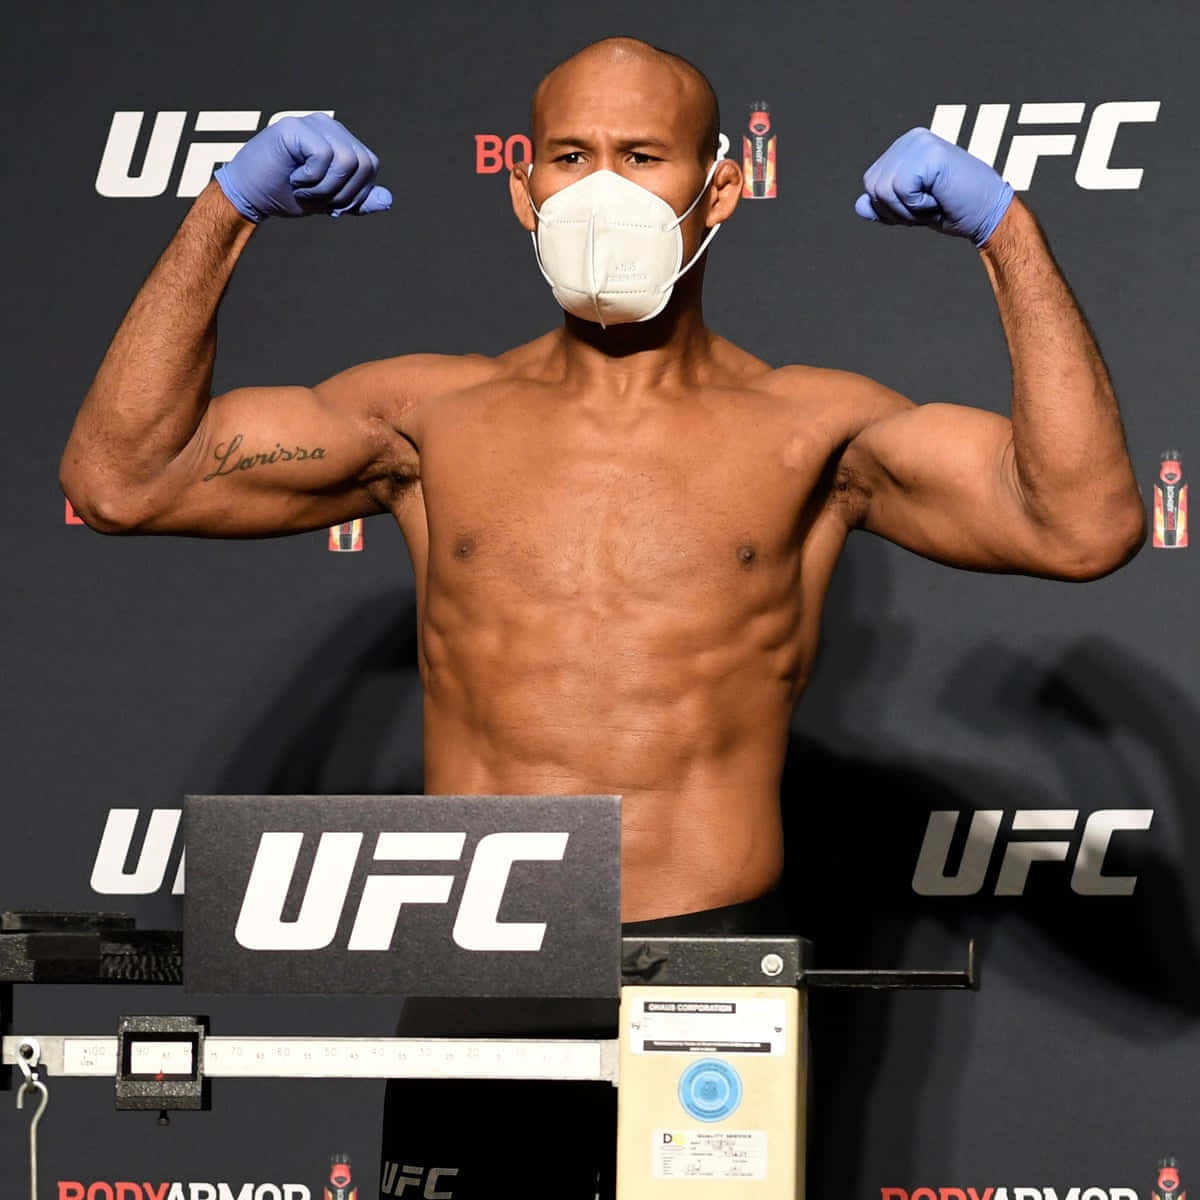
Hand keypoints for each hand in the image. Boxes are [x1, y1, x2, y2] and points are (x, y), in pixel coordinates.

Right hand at [214, 113, 391, 221]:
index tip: (332, 205)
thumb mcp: (331, 202)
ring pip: (348, 160)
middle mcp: (330, 128)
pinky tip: (295, 179)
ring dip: (326, 187)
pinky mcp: (295, 127)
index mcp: (341, 141)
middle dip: (345, 193)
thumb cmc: (289, 195)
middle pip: (365, 163)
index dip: (357, 193)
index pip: (371, 165)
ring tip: (304, 189)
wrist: (252, 195)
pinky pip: (324, 156)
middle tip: (318, 198)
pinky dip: (312, 178)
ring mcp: (312, 124)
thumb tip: (388, 199)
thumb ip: (359, 201)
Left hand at [854, 127, 1013, 247]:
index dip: (889, 207)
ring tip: (933, 200)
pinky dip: (917, 204)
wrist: (985, 214)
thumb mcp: (909, 209)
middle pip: (872, 186)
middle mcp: (911, 139)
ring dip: (907, 209)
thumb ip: (883, 205)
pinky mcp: (929, 152)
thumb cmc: (952, 209)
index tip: (919, 204)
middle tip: (928, 204)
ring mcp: (920, 142)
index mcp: (905, 148)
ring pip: (883, 189)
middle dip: (895, 209)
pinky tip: (939, 196)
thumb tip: (859, 205)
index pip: (871, 183)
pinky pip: (901, 190)